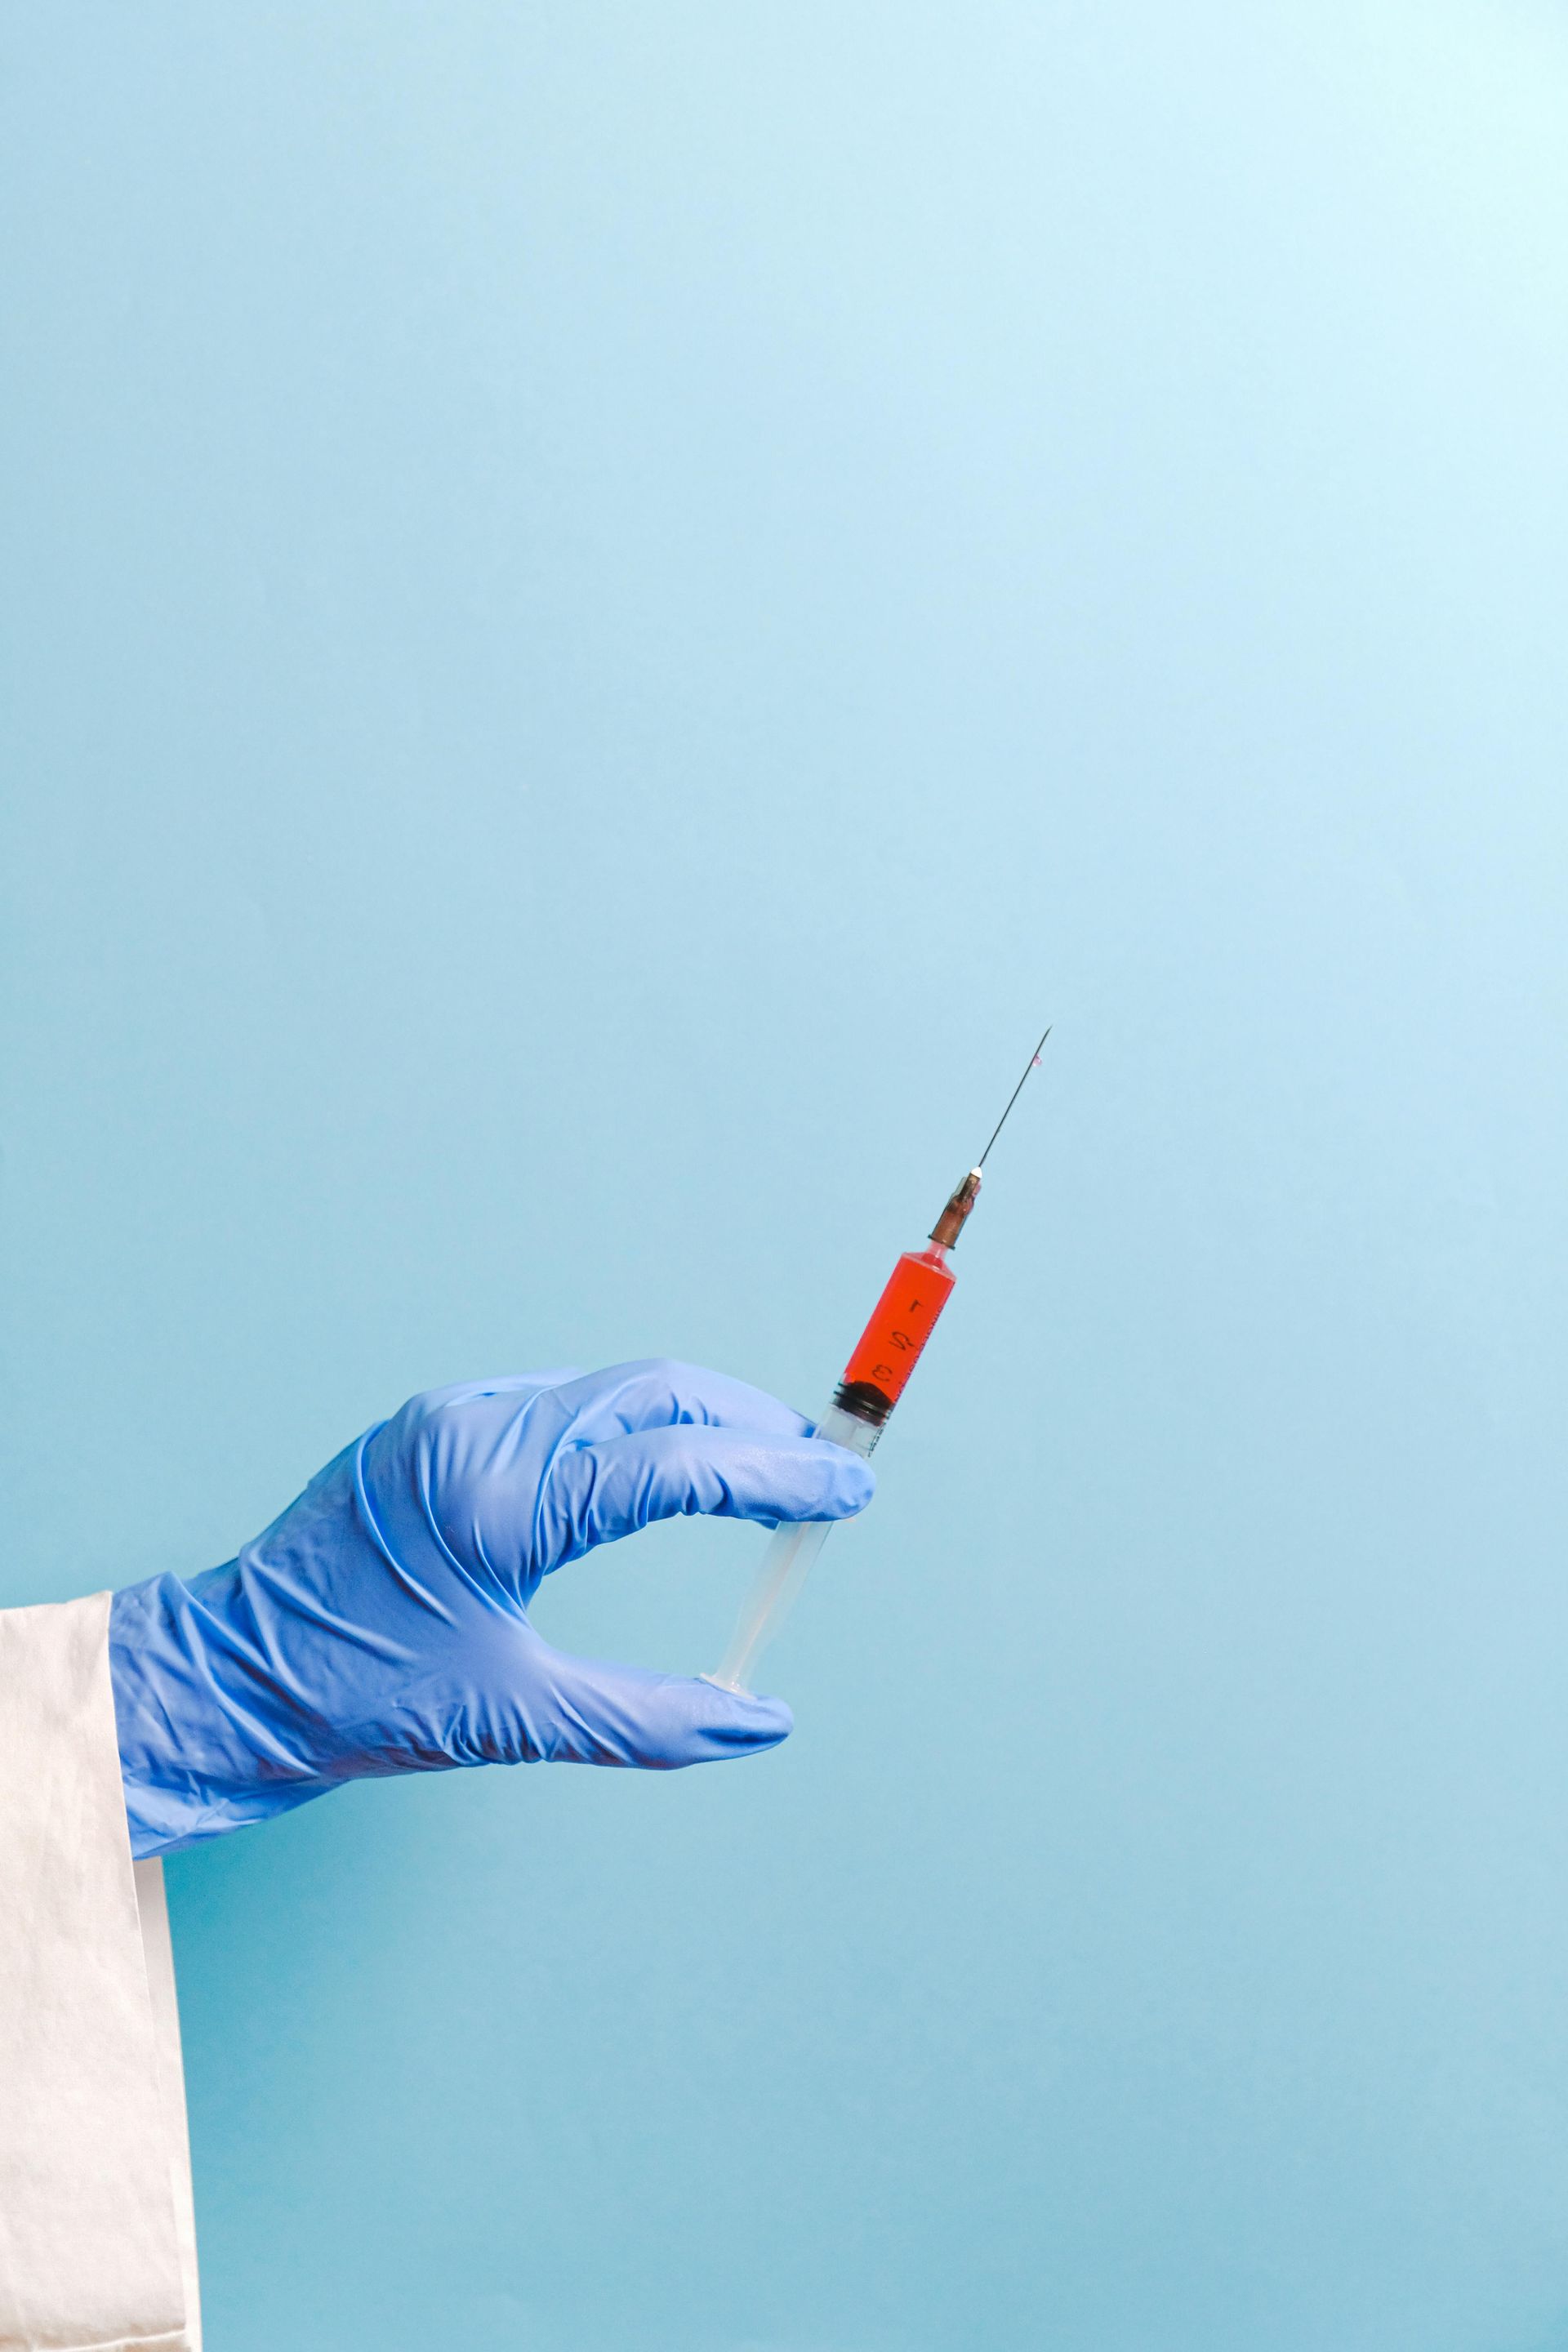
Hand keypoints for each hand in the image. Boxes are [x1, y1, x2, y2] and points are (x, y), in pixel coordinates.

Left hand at [108, 1361, 873, 1856]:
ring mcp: (448, 1418)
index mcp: (497, 1499)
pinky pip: (558, 1401)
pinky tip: (658, 1465)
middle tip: (821, 1469)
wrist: (222, 1675)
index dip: (777, 1476)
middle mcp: (475, 1432)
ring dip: (690, 1417)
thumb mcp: (512, 1719)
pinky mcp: (431, 1426)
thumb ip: (650, 1720)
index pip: (673, 1464)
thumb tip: (763, 1723)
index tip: (848, 1491)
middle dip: (748, 1422)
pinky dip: (628, 1424)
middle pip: (652, 1391)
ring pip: (607, 1388)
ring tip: (755, 1468)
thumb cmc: (353, 1699)